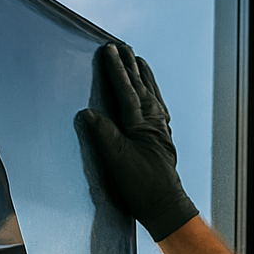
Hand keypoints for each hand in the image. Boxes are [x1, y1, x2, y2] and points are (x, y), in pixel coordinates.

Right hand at [78, 43, 197, 241]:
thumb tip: (88, 113)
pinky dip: (153, 95)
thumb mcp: (118, 161)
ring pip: (151, 95)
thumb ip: (104, 134)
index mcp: (141, 124)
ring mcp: (160, 130)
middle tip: (123, 47)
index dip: (116, 69)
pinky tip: (152, 95)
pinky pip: (157, 108)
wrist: (165, 206)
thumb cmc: (141, 186)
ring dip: (144, 77)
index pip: (126, 90)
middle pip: (141, 87)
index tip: (109, 49)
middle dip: (131, 66)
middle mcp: (153, 123)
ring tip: (139, 60)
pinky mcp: (162, 140)